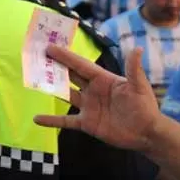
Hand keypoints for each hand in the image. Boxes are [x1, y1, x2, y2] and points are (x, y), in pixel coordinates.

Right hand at [35, 46, 162, 151]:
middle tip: (36, 58)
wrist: (146, 133)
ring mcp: (89, 107)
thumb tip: (137, 48)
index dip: (66, 56)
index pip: (81, 65)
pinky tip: (36, 118)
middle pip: (70, 77)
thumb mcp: (139, 87)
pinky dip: (51, 120)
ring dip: (50, 89)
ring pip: (65, 95)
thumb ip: (133, 69)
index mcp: (104, 79)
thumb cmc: (145, 107)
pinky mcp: (87, 123)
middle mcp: (93, 91)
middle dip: (54, 67)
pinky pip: (65, 121)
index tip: (50, 47)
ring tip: (33, 81)